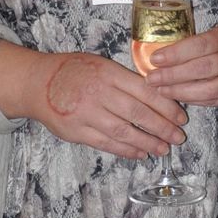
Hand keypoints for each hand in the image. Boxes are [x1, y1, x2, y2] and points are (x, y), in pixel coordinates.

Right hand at [0, 48, 185, 158]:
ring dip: (147, 142)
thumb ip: (125, 79)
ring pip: (124, 132)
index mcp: (108, 73)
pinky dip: (126, 150)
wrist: (37, 83)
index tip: (181, 116)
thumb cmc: (74, 71)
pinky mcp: (76, 131)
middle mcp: (98, 93)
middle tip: (178, 137)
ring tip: (163, 149)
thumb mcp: (101, 64)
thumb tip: (158, 95)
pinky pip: (106, 143)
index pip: (144, 91)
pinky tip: (140, 153)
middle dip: (162, 127)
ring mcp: (86, 114)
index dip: (166, 106)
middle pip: (137, 113)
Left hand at [145, 22, 217, 105]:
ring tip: (161, 91)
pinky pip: (213, 100)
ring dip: (181, 92)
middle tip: (152, 79)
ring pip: (207, 90)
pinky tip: (178, 98)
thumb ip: (200, 43)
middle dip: (172, 76)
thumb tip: (166, 53)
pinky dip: (194, 100)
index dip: (176, 53)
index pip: (199, 45)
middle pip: (200, 69)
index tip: (155, 58)